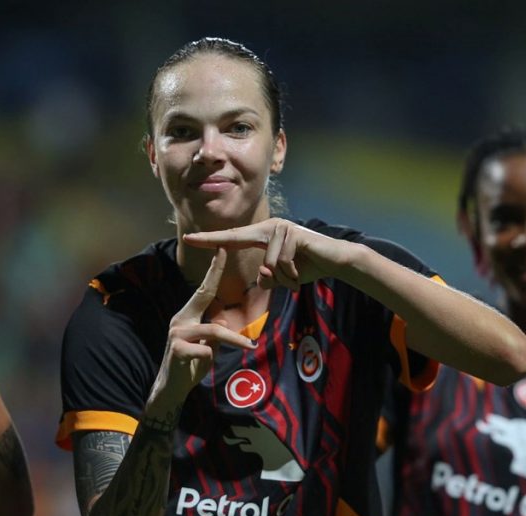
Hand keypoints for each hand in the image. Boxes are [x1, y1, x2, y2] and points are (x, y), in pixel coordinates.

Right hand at [151, 249, 254, 403]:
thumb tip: (223, 324)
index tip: (221, 251)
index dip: (213, 271)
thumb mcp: (207, 346)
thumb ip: (214, 333)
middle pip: (203, 294)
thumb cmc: (190, 365)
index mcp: (188, 316)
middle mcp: (181, 319)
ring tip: (249, 346)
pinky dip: (210, 357)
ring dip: (235, 339)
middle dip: (214, 271)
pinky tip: (203, 364)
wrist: (171, 388)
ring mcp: (177, 333)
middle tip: (225, 252)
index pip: (203, 290)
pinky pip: (205, 350)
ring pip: (214, 330)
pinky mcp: (177, 349)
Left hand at [182, 218, 354, 289]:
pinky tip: (302, 274)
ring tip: (296, 277)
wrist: (336, 261)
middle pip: (238, 240)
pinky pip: (281, 263)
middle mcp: (270, 226)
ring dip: (283, 279)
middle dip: (222, 246)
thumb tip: (261, 279)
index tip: (189, 238)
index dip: (210, 239)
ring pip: (267, 265)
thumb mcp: (282, 277)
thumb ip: (268, 279)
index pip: (232, 238)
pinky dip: (291, 275)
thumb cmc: (308, 267)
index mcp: (263, 234)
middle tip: (202, 243)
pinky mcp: (294, 234)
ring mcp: (282, 227)